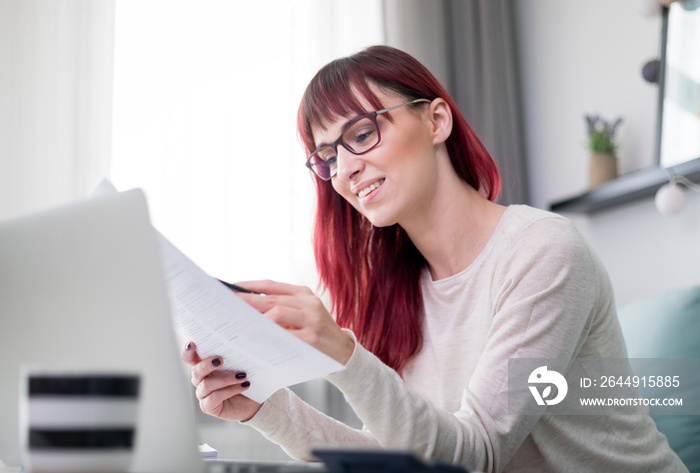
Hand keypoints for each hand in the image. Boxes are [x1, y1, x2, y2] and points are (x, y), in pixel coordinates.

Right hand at [181, 341, 261, 421]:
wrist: (253, 402)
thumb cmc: (244, 380)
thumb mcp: (240, 365)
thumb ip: (233, 356)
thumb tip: (239, 343)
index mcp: (205, 367)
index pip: (190, 358)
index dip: (188, 352)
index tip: (191, 344)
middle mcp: (201, 380)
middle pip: (196, 371)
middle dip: (207, 364)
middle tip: (221, 360)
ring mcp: (203, 394)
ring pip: (207, 384)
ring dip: (225, 379)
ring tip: (242, 376)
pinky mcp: (208, 406)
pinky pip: (215, 397)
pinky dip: (231, 390)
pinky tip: (244, 386)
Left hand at [234, 280, 354, 364]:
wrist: (344, 353)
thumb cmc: (316, 334)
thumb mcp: (303, 315)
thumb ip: (281, 309)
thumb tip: (246, 310)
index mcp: (304, 293)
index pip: (270, 285)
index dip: (247, 286)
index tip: (228, 289)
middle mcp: (309, 302)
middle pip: (269, 299)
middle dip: (244, 302)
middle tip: (224, 306)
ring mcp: (312, 319)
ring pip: (276, 313)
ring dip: (255, 319)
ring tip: (237, 324)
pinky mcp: (312, 338)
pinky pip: (284, 336)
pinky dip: (267, 337)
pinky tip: (254, 341)